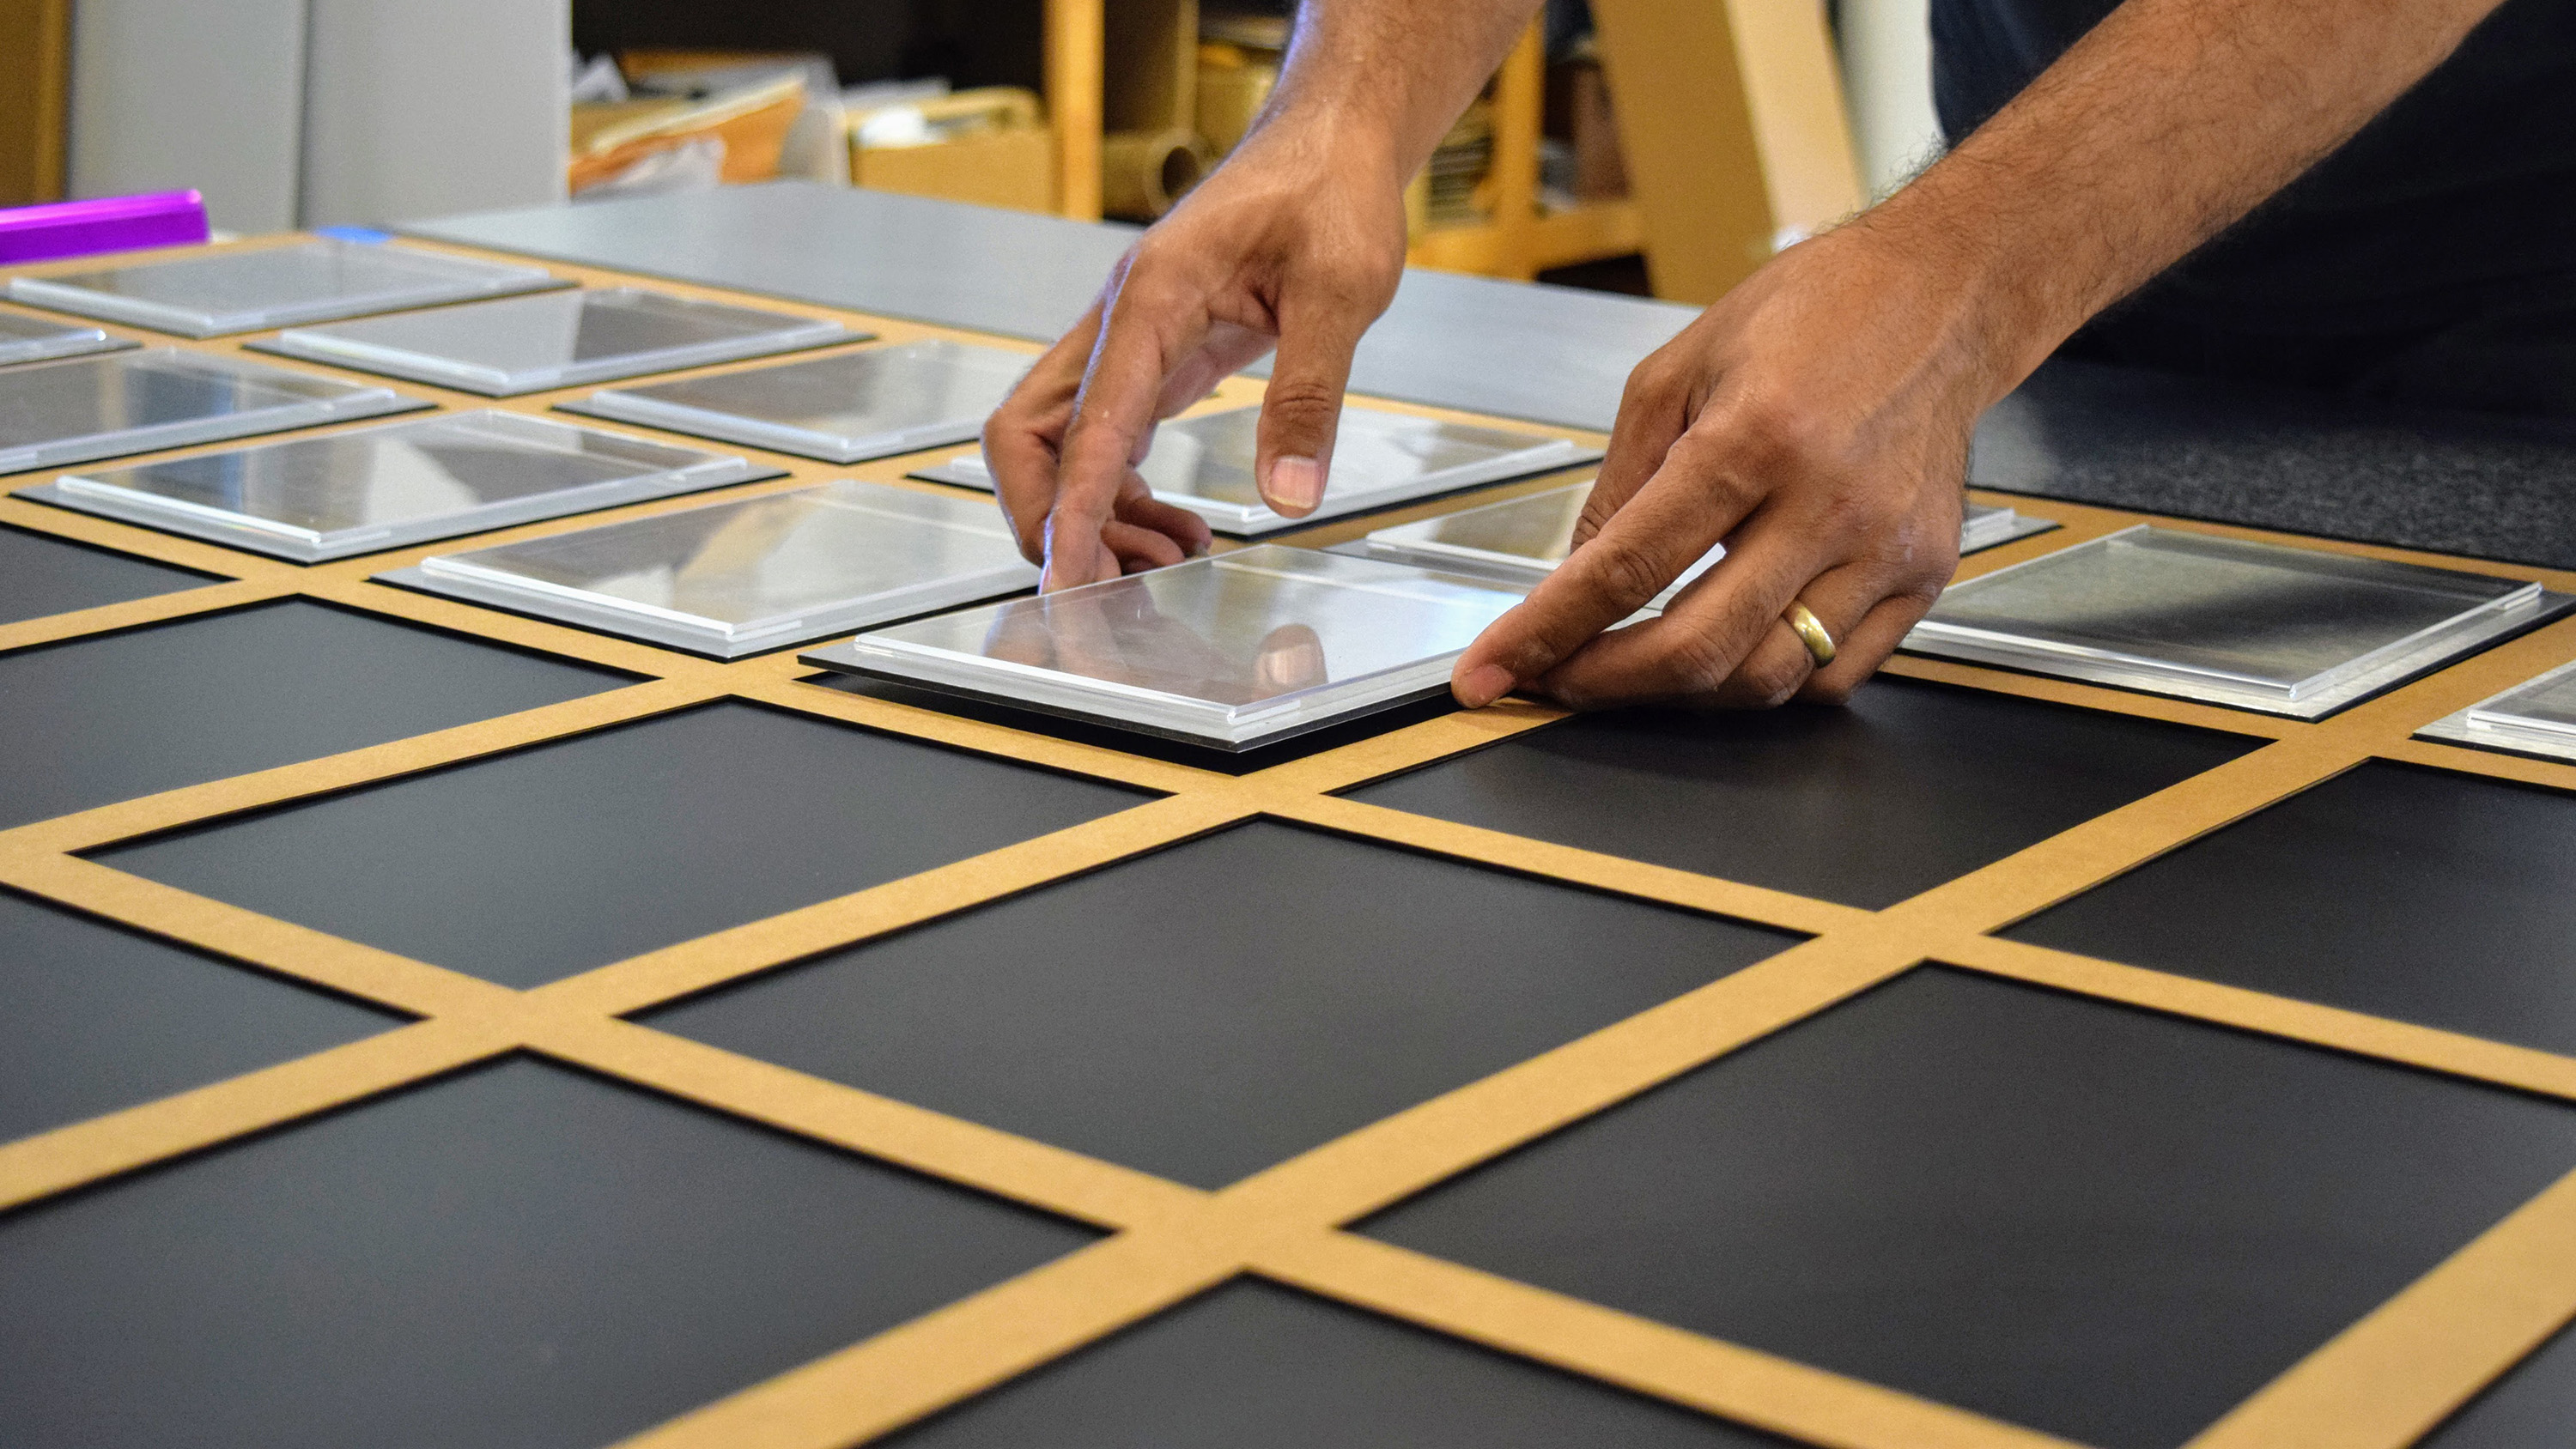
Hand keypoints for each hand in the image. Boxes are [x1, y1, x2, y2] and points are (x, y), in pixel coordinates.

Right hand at [984, 123, 1410, 591]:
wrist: (1331, 141)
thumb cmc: (1330, 189)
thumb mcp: (1342, 290)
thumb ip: (1308, 395)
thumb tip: (1288, 491)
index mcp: (1151, 296)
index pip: (1086, 423)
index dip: (1072, 507)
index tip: (1068, 572)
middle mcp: (1121, 319)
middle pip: (1027, 433)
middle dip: (1049, 515)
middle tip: (1108, 580)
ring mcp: (1129, 338)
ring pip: (1060, 441)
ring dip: (1093, 511)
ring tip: (1168, 556)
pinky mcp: (1153, 355)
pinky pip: (1106, 435)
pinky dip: (1123, 491)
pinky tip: (1177, 523)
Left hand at [1450, 222, 1994, 711]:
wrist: (1943, 295)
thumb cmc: (1813, 313)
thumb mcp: (1677, 369)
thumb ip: (1619, 481)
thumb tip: (1572, 578)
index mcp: (1753, 438)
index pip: (1627, 568)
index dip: (1546, 631)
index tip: (1492, 669)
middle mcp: (1827, 502)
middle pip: (1698, 648)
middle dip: (1604, 683)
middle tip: (1554, 679)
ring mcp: (1885, 547)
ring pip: (1767, 679)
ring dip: (1682, 695)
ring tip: (1631, 668)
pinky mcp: (1925, 575)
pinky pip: (1834, 676)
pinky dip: (1765, 682)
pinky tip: (1726, 652)